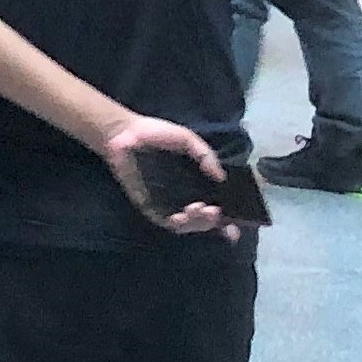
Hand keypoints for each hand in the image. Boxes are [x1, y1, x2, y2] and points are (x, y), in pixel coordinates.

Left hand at [95, 114, 234, 234]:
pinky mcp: (150, 206)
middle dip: (213, 222)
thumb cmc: (156, 134)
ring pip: (188, 225)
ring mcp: (168, 203)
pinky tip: (181, 216)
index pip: (217, 206)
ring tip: (200, 210)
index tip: (237, 228)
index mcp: (197, 183)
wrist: (124, 134)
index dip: (228, 221)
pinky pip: (165, 221)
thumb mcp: (186, 139)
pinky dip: (177, 223)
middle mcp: (185, 196)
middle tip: (214, 212)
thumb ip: (205, 155)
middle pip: (205, 220)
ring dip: (198, 223)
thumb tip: (221, 177)